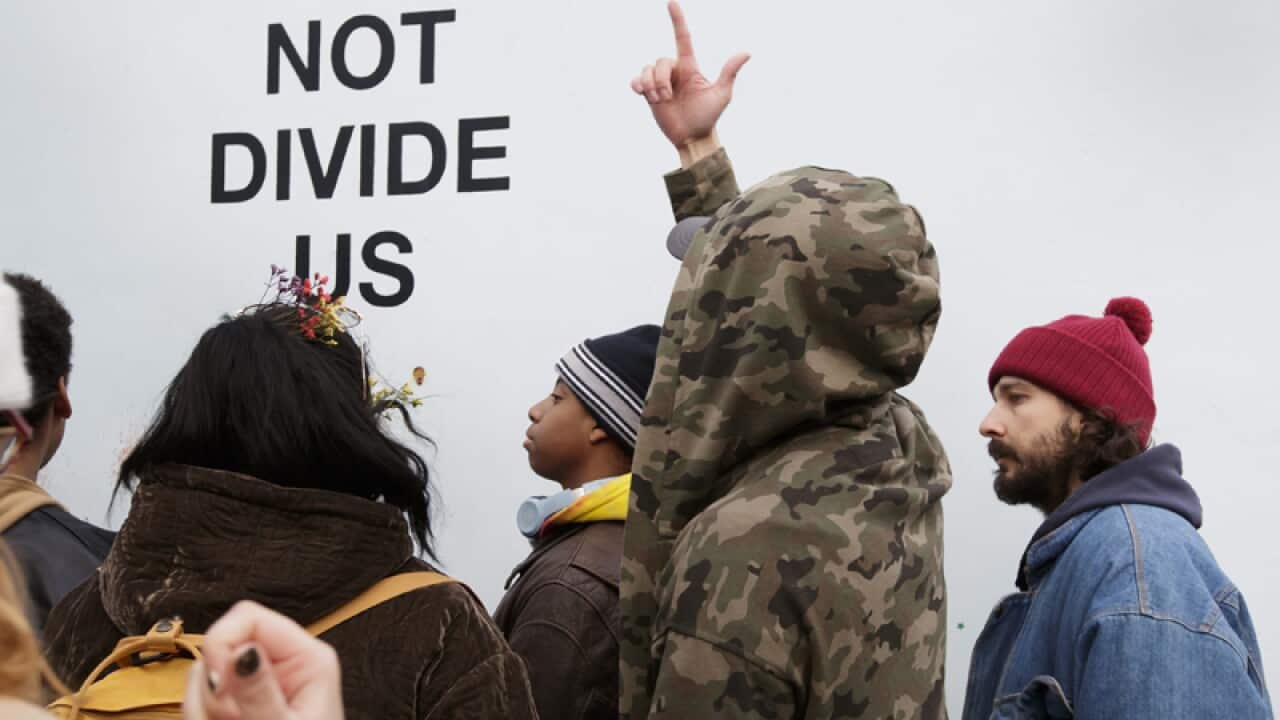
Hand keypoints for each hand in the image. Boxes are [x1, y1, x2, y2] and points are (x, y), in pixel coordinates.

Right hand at [183, 601, 343, 719]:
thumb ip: (258, 693)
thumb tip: (241, 651)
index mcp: (305, 658)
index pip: (248, 617)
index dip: (221, 643)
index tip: (217, 682)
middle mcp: (280, 665)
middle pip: (218, 648)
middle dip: (212, 689)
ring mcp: (255, 686)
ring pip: (202, 679)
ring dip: (204, 712)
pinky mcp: (238, 706)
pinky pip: (200, 703)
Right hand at [630, 1, 749, 160]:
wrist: (693, 138)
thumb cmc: (709, 117)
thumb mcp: (722, 94)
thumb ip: (729, 72)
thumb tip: (747, 52)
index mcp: (690, 68)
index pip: (682, 38)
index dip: (677, 20)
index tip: (671, 2)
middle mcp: (674, 71)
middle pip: (660, 60)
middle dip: (661, 79)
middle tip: (668, 97)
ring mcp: (660, 82)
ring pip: (647, 69)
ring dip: (652, 85)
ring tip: (661, 101)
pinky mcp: (649, 93)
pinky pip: (637, 80)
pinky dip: (638, 85)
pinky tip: (643, 94)